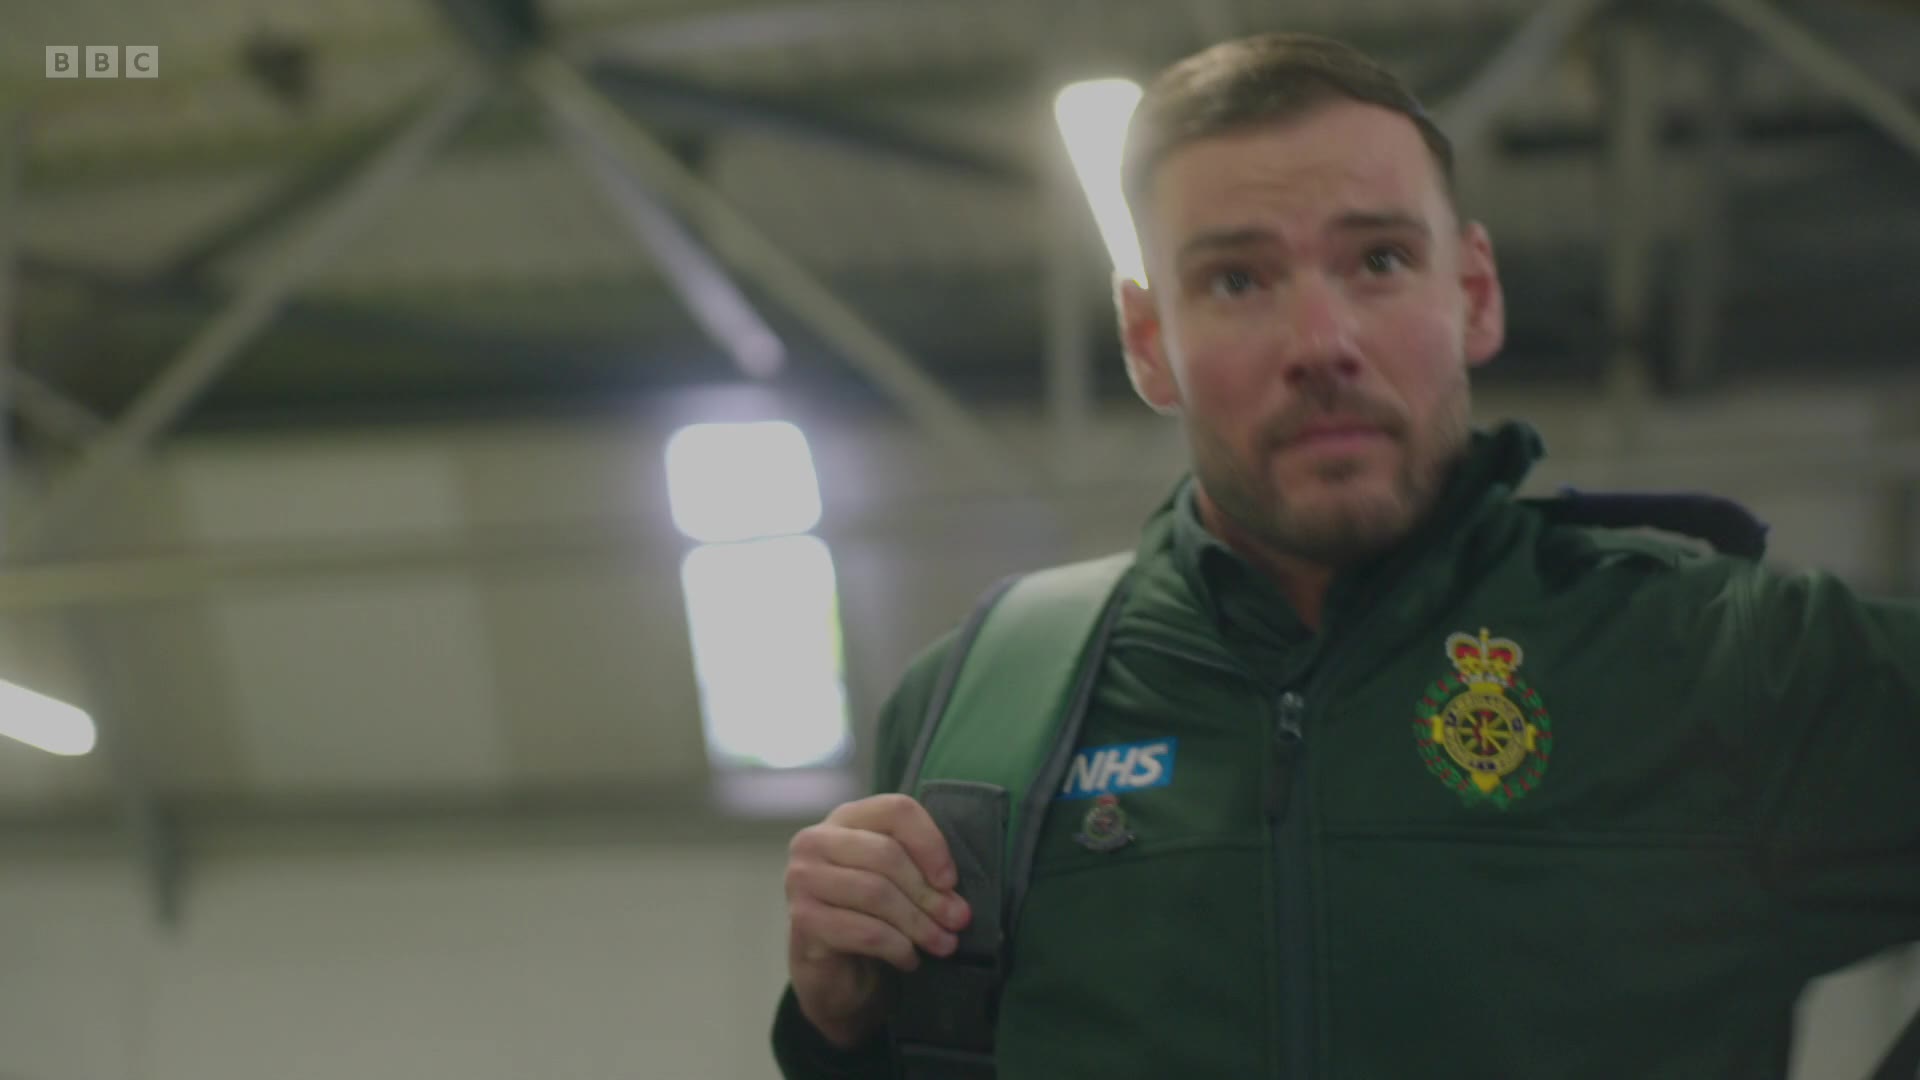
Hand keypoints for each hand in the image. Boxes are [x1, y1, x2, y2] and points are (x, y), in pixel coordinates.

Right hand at [784, 793, 973, 1048]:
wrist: (832, 972)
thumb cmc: (869, 917)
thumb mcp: (898, 885)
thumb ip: (923, 878)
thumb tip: (956, 904)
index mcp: (845, 819)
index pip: (896, 810)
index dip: (931, 843)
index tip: (950, 881)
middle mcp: (816, 841)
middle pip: (887, 854)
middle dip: (929, 893)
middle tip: (957, 921)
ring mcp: (802, 879)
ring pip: (876, 893)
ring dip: (919, 924)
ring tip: (942, 944)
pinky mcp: (802, 920)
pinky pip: (865, 931)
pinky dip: (897, 947)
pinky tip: (910, 959)